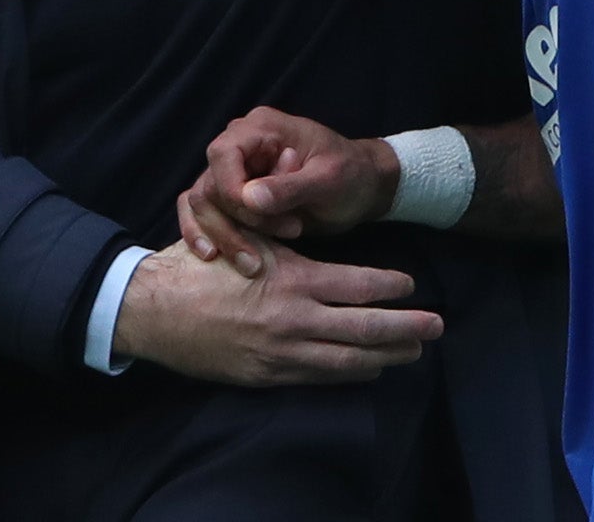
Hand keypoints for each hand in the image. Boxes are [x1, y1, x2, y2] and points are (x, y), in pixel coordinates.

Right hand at [112, 239, 439, 385]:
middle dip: (407, 329)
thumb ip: (284, 231)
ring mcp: (283, 353)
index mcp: (293, 280)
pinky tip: (367, 369)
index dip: (392, 288)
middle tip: (438, 327)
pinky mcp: (268, 376)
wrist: (155, 311)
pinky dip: (349, 373)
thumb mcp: (246, 236)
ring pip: (348, 361)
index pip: (359, 286)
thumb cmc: (200, 265)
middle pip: (366, 329)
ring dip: (385, 357)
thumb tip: (312, 215)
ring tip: (412, 352)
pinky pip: (319, 377)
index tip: (413, 285)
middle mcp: (295, 320)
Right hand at [178, 108, 398, 275]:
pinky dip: (206, 234)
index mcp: (260, 129)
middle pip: (209, 184)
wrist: (362, 188)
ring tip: (255, 261)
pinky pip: (204, 213)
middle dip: (235, 222)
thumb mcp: (328, 179)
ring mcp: (234, 171)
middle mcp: (239, 145)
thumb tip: (248, 198)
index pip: (223, 156)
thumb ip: (290, 186)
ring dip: (225, 234)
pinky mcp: (234, 196)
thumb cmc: (351, 175)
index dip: (234, 192)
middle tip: (279, 240)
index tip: (264, 218)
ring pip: (202, 203)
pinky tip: (214, 256)